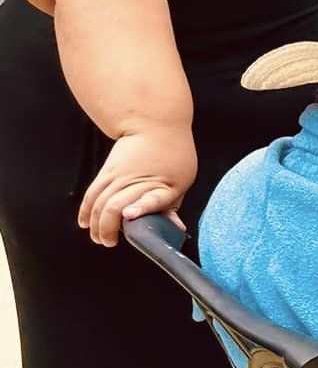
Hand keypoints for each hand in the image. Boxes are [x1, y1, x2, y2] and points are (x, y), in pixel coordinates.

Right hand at [79, 125, 197, 246]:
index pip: (153, 199)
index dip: (140, 208)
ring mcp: (118, 175)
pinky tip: (85, 223)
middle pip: (114, 206)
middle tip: (109, 242)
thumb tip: (176, 229)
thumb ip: (171, 205)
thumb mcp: (181, 180)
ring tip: (99, 238)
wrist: (155, 126)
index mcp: (163, 184)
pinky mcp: (106, 172)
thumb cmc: (173, 157)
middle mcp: (137, 180)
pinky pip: (91, 194)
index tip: (128, 215)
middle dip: (108, 228)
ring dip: (96, 223)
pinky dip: (86, 210)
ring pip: (99, 203)